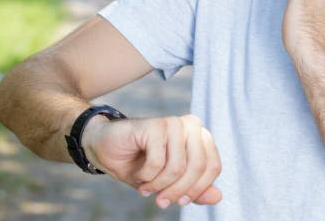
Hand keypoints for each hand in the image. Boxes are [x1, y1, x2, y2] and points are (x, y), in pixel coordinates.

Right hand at [82, 114, 221, 208]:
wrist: (106, 149)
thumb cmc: (141, 165)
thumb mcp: (171, 183)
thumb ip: (195, 189)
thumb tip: (218, 197)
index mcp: (201, 137)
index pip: (213, 167)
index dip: (197, 189)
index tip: (179, 201)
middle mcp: (191, 126)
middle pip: (198, 168)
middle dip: (177, 191)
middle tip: (161, 201)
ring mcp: (174, 123)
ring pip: (178, 167)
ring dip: (159, 185)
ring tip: (146, 188)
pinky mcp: (155, 125)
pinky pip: (158, 162)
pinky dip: (147, 176)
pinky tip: (139, 175)